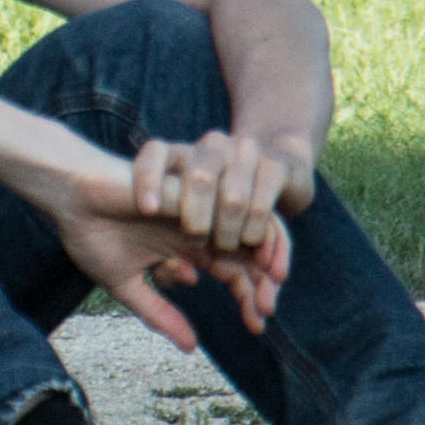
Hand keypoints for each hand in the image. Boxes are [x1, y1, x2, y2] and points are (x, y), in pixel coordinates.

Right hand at [48, 164, 288, 350]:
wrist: (69, 195)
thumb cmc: (92, 233)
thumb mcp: (126, 285)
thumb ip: (158, 313)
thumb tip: (190, 348)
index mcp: (190, 246)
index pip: (236, 272)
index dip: (252, 298)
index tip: (257, 327)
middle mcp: (201, 225)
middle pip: (253, 253)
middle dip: (266, 283)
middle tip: (266, 312)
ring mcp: (198, 205)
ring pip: (253, 225)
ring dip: (265, 255)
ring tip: (265, 285)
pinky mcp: (191, 188)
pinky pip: (232, 201)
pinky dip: (246, 224)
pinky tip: (244, 254)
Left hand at [132, 131, 316, 256]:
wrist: (277, 173)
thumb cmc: (220, 206)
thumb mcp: (188, 214)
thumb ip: (168, 239)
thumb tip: (184, 277)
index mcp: (178, 155)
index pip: (154, 155)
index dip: (148, 179)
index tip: (147, 209)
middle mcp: (210, 147)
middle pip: (199, 180)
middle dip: (197, 222)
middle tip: (197, 243)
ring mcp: (243, 152)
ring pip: (233, 200)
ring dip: (229, 236)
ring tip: (227, 250)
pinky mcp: (274, 165)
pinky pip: (263, 207)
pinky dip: (258, 237)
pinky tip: (258, 255)